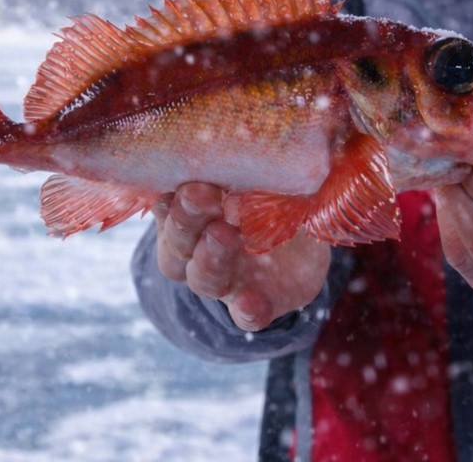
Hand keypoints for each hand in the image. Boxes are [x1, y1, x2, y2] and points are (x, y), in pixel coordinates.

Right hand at [154, 182, 330, 331]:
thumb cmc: (270, 197)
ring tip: (224, 234)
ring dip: (210, 258)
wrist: (306, 244)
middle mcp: (200, 253)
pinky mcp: (258, 304)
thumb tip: (239, 158)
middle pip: (177, 245)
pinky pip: (247, 314)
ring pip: (203, 279)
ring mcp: (228, 282)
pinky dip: (247, 310)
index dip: (169, 201)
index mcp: (193, 218)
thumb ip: (247, 172)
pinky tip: (251, 302)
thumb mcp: (260, 177)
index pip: (166, 212)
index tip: (186, 180)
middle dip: (186, 219)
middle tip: (202, 194)